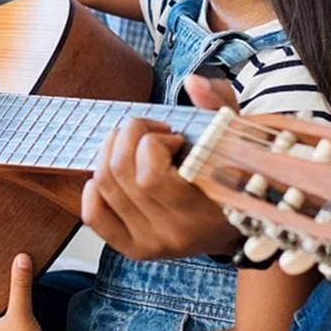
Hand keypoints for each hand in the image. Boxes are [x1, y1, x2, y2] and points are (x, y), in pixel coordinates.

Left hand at [80, 74, 240, 259]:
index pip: (150, 176)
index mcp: (203, 209)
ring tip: (138, 145)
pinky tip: (115, 172)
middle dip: (131, 134)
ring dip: (113, 150)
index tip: (175, 137)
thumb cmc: (233, 171)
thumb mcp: (236, 134)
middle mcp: (175, 233)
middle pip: (120, 172)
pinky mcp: (133, 248)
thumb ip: (219, 102)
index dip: (154, 142)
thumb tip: (193, 82)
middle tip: (153, 132)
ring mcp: (152, 244)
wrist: (237, 222)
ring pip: (104, 184)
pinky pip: (94, 215)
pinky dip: (94, 186)